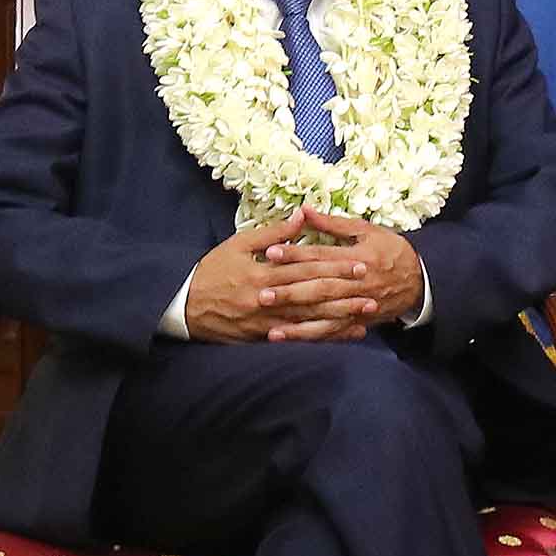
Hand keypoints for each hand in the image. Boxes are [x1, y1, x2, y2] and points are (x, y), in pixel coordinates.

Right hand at [184, 210, 374, 343]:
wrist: (183, 305)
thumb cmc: (212, 271)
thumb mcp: (238, 245)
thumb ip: (273, 234)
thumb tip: (301, 216)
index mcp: (263, 272)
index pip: (306, 268)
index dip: (335, 267)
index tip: (360, 264)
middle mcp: (267, 298)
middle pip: (313, 294)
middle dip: (344, 291)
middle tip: (372, 287)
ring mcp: (266, 321)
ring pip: (310, 319)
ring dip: (340, 315)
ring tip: (366, 312)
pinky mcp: (263, 337)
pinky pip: (299, 338)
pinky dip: (323, 337)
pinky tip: (344, 334)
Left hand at [256, 205, 425, 338]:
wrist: (421, 280)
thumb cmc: (391, 250)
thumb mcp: (366, 230)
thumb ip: (333, 224)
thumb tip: (303, 210)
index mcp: (358, 257)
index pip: (322, 255)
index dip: (296, 254)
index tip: (270, 253)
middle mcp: (357, 284)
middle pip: (319, 288)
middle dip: (290, 293)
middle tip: (261, 294)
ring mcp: (358, 306)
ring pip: (324, 316)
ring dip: (297, 324)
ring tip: (271, 328)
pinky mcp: (358, 321)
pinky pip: (332, 331)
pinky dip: (310, 337)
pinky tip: (289, 338)